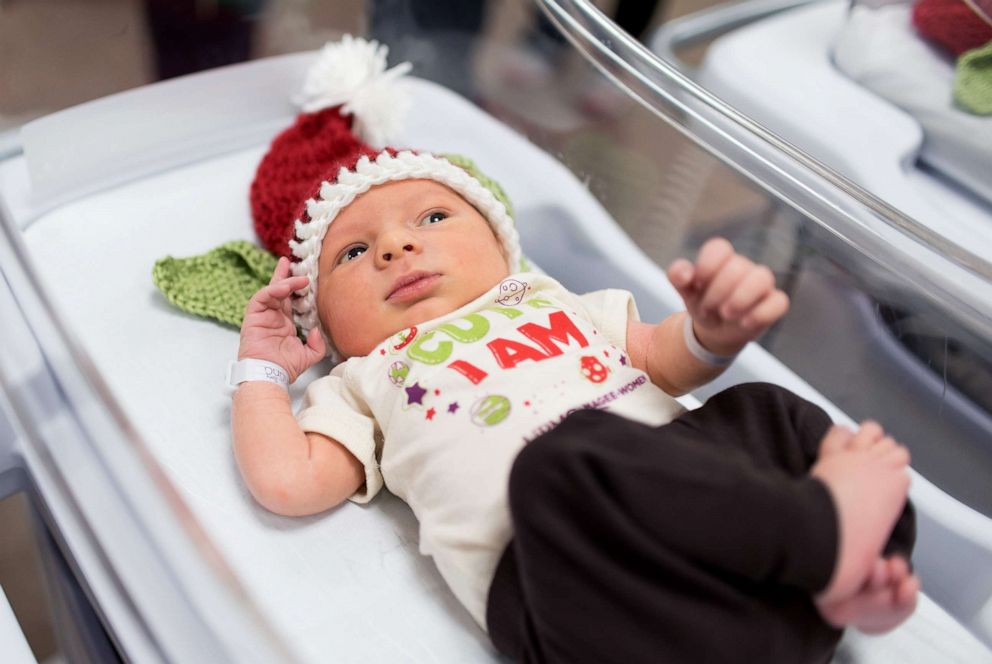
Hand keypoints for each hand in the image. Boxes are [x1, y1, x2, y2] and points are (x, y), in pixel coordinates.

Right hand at [238, 257, 325, 382]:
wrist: (269, 375)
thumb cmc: (284, 367)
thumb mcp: (308, 355)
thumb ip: (317, 344)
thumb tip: (318, 330)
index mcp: (285, 323)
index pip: (290, 300)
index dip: (296, 287)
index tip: (305, 277)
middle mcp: (273, 316)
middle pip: (278, 290)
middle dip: (284, 275)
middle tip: (291, 262)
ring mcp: (262, 315)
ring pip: (271, 291)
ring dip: (284, 282)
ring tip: (298, 279)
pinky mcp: (253, 316)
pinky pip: (261, 298)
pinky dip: (272, 290)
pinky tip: (283, 287)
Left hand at [668, 237, 788, 355]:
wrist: (716, 330)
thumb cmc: (703, 303)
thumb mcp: (686, 292)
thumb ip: (678, 276)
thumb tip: (685, 273)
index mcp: (721, 259)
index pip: (719, 248)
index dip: (707, 265)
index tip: (697, 285)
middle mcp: (744, 267)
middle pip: (738, 267)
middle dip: (717, 292)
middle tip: (707, 309)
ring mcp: (761, 284)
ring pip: (763, 278)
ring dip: (741, 298)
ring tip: (726, 314)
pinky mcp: (774, 303)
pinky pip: (779, 302)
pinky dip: (761, 314)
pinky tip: (744, 323)